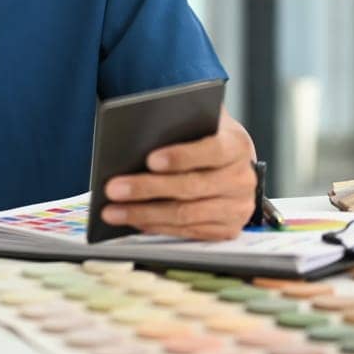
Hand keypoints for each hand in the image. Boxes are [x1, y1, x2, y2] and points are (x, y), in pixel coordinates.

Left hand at [100, 108, 256, 240]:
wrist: (234, 164)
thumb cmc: (206, 138)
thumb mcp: (198, 122)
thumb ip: (178, 123)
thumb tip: (138, 131)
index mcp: (236, 145)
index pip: (211, 150)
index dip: (181, 156)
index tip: (150, 159)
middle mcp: (242, 179)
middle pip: (191, 187)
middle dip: (147, 189)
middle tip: (113, 189)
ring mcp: (237, 208)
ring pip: (186, 215)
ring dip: (144, 214)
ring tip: (112, 211)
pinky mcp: (227, 229)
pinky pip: (188, 232)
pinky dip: (158, 227)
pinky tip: (134, 221)